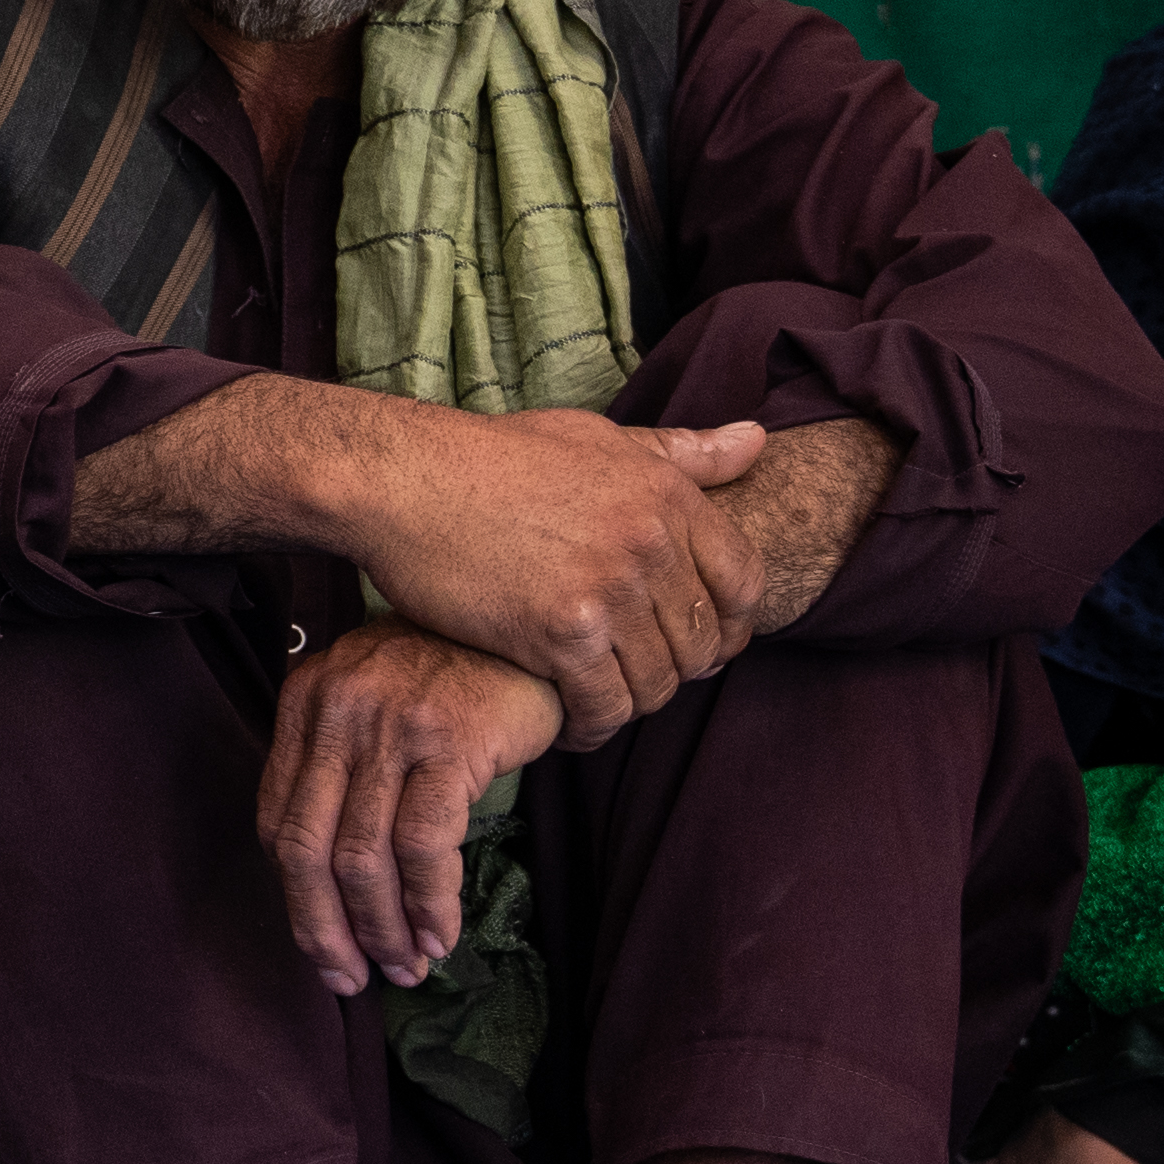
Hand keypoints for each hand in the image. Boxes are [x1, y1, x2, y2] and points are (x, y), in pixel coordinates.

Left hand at [260, 622, 568, 995]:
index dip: (295, 898)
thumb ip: (344, 766)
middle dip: (327, 929)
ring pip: (364, 856)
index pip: (277, 820)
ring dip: (383, 928)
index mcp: (307, 702)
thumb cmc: (457, 677)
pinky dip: (429, 904)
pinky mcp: (447, 741)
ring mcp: (391, 725)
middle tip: (353, 978)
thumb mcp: (377, 702)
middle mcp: (337, 710)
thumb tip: (334, 885)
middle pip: (308, 847)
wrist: (534, 632)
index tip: (322, 949)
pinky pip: (424, 846)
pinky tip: (440, 936)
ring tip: (406, 967)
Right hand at [349, 406, 771, 743]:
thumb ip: (680, 451)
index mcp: (666, 495)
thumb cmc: (495, 457)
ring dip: (634, 702)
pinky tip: (573, 722)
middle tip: (637, 675)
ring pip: (658, 681)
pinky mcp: (558, 633)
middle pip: (701, 640)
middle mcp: (648, 542)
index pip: (744, 583)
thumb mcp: (597, 438)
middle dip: (677, 669)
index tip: (702, 642)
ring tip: (603, 699)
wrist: (406, 479)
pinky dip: (594, 726)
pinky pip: (605, 704)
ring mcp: (606, 589)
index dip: (731, 626)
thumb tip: (757, 441)